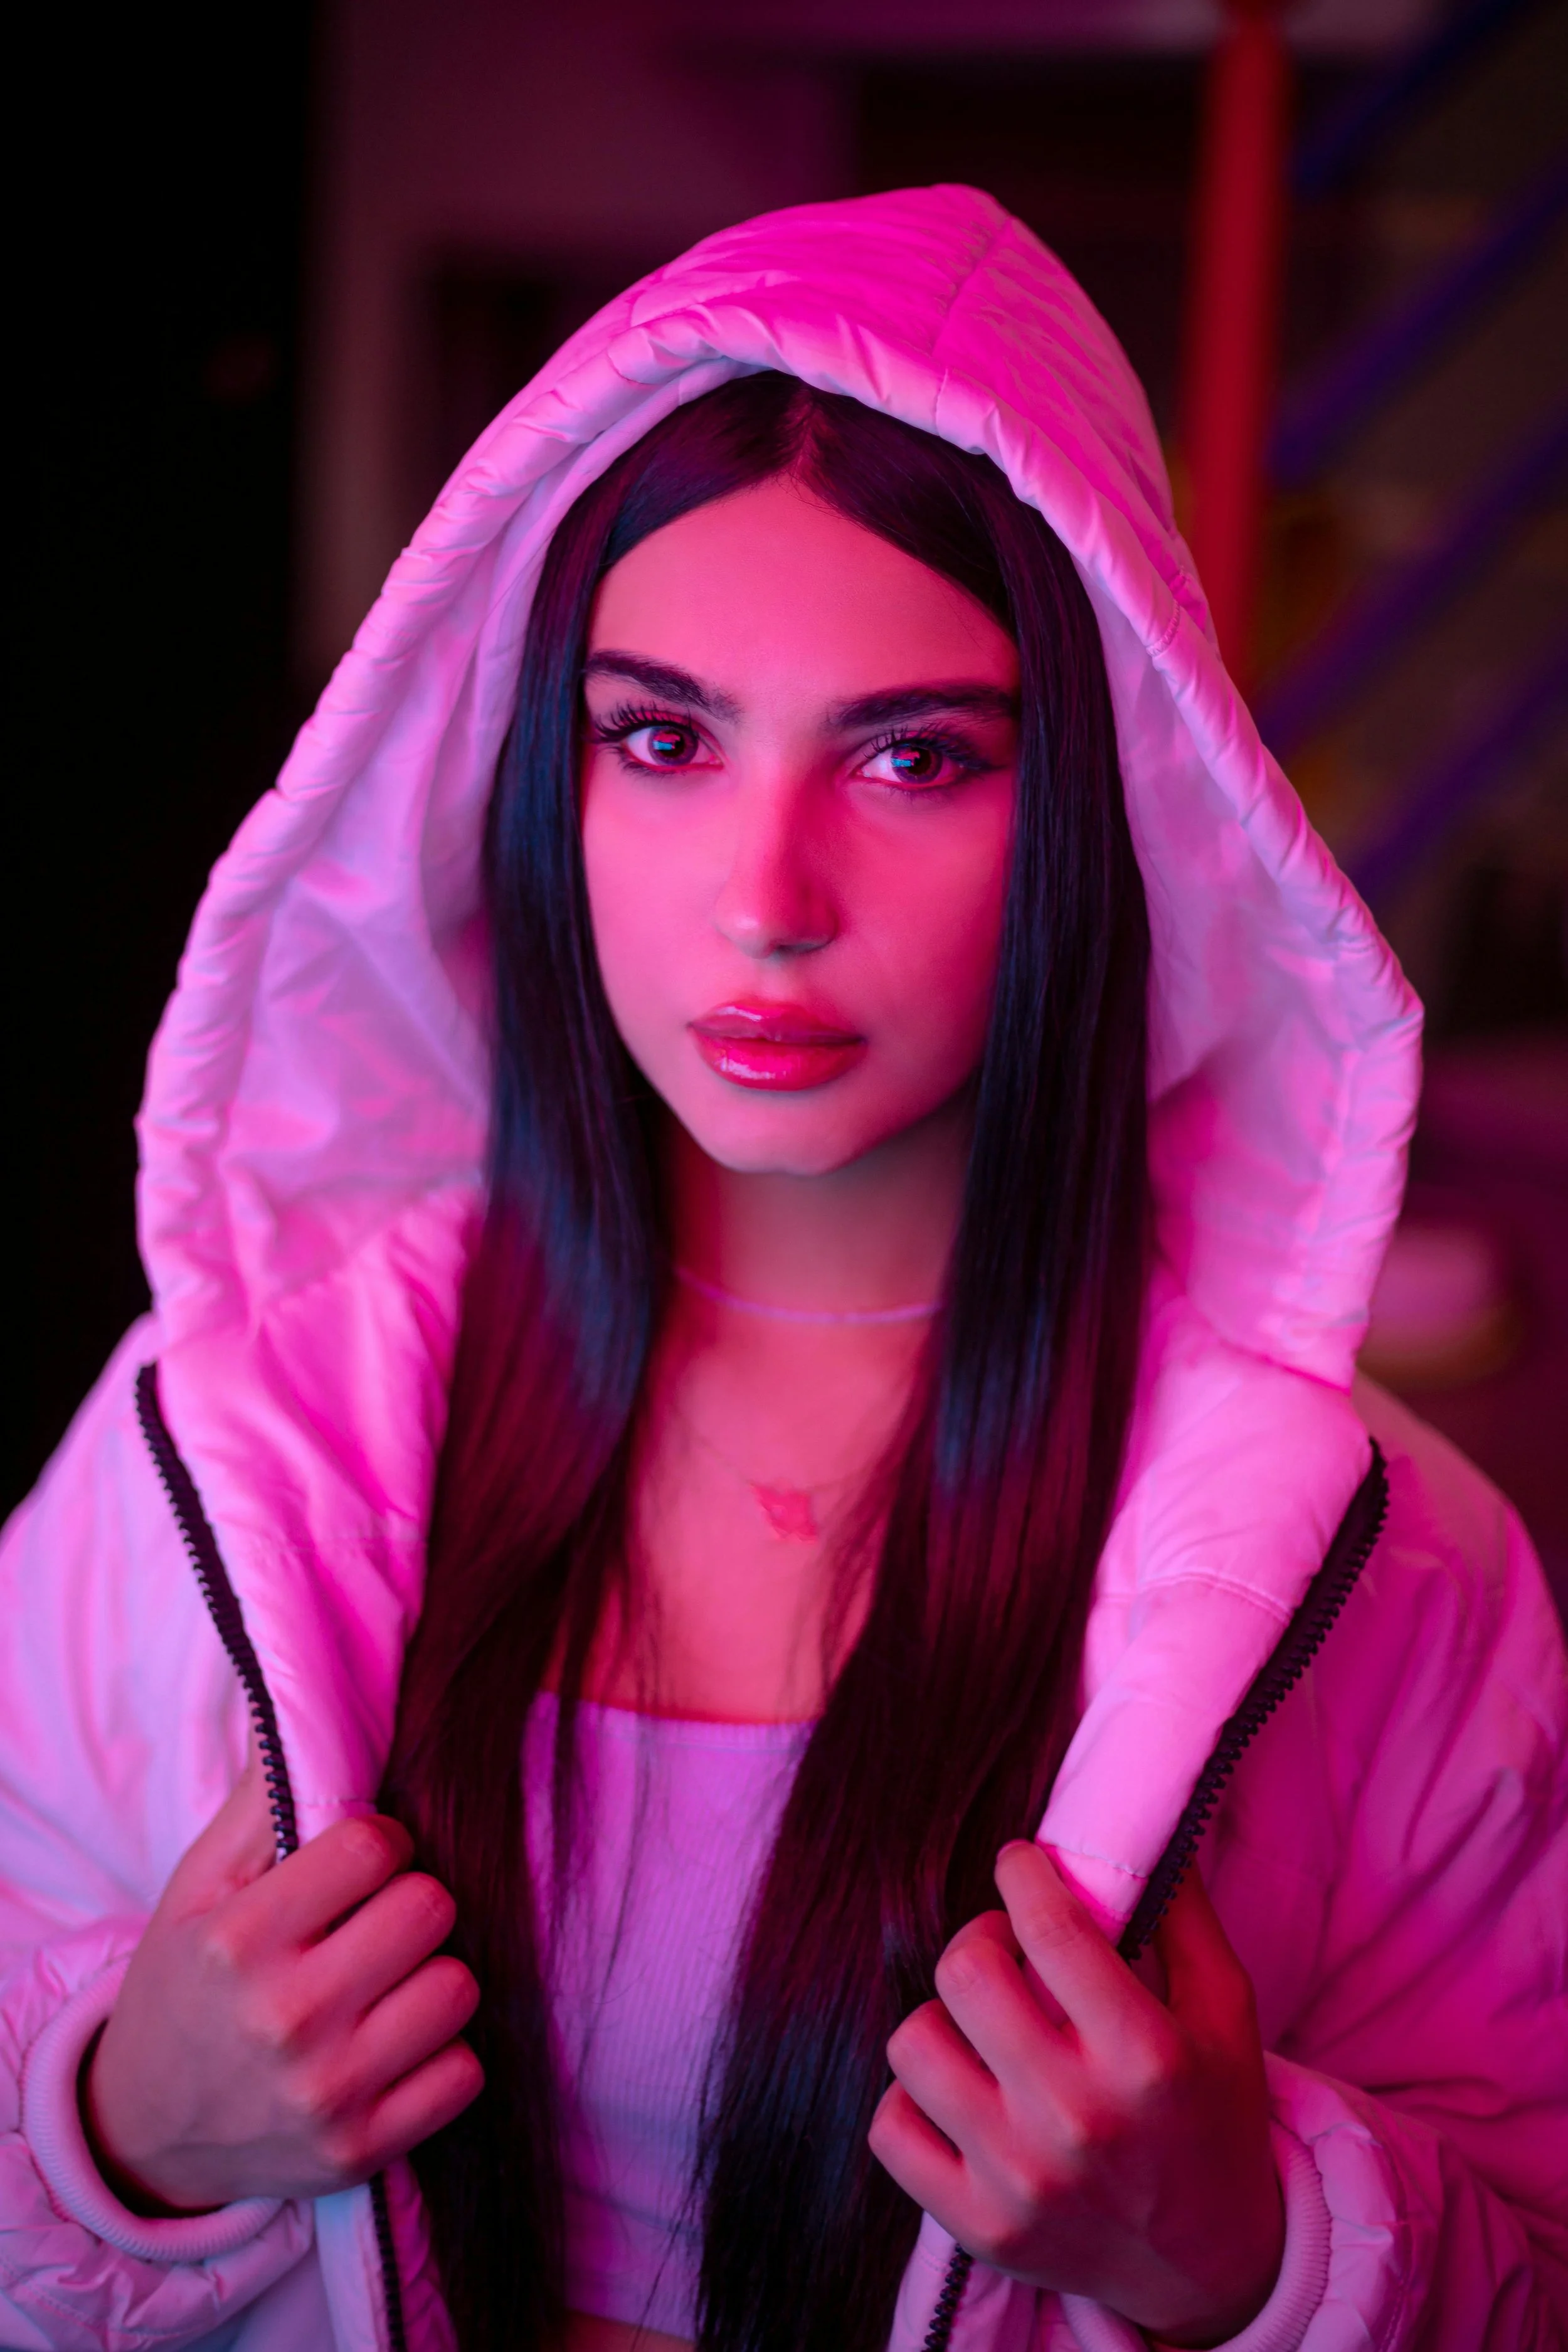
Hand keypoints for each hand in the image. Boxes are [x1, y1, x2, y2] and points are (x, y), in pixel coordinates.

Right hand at [84, 1749, 482, 2213]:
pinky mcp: (361, 2151)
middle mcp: (285, 2018)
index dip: (382, 1843)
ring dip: (432, 1976)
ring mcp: (326, 2093)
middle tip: (377, 1921)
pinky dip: (441, 2055)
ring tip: (388, 1981)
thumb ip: (267, 1798)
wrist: (145, 2130)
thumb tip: (325, 1707)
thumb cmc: (190, 1983)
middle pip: (430, 1910)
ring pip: (457, 1988)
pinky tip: (397, 2043)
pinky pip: (463, 2073)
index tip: (362, 1863)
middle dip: (412, 1903)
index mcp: (239, 1939)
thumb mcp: (199, 1885)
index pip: (376, 1846)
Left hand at [868, 1845, 1281, 2346]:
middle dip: (982, 1938)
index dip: (1023, 1873)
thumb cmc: (1213, 2116)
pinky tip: (959, 2089)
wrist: (1211, 2266)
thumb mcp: (1226, 2010)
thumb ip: (1182, 1914)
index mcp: (1145, 2057)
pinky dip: (913, 2098)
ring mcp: (1019, 2179)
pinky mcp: (978, 2226)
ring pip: (914, 2043)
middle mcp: (1077, 2119)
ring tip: (981, 2026)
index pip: (1050, 1928)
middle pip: (966, 1973)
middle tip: (1007, 1949)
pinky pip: (891, 2128)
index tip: (1020, 1864)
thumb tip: (1133, 1831)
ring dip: (943, 2018)